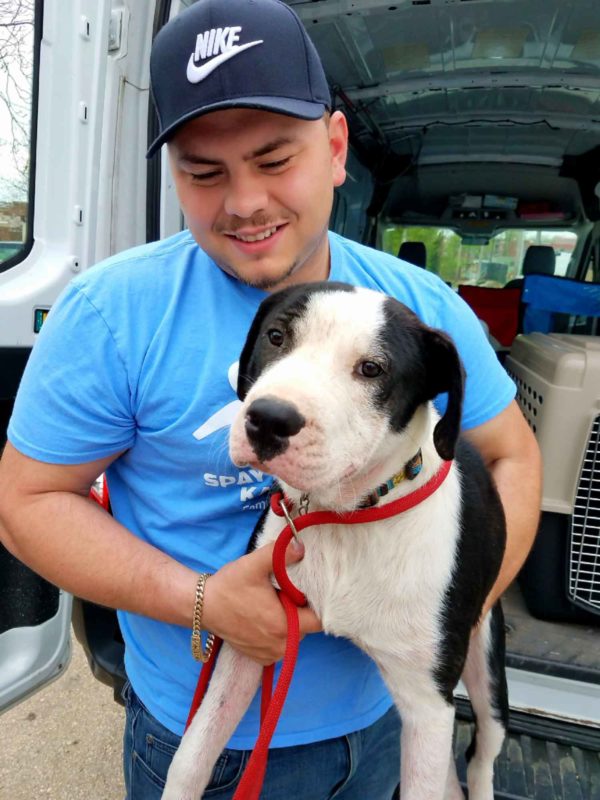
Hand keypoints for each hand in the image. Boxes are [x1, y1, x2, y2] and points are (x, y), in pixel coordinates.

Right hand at [201, 539, 321, 664]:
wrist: (202, 607)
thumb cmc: (228, 587)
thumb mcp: (254, 565)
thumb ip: (280, 554)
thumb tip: (301, 548)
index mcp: (284, 625)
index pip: (319, 620)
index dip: (316, 603)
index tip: (304, 590)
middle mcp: (280, 646)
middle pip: (307, 627)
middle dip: (300, 610)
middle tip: (283, 593)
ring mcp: (270, 655)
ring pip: (294, 636)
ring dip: (289, 621)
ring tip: (271, 604)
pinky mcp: (261, 658)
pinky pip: (281, 645)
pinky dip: (277, 633)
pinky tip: (263, 617)